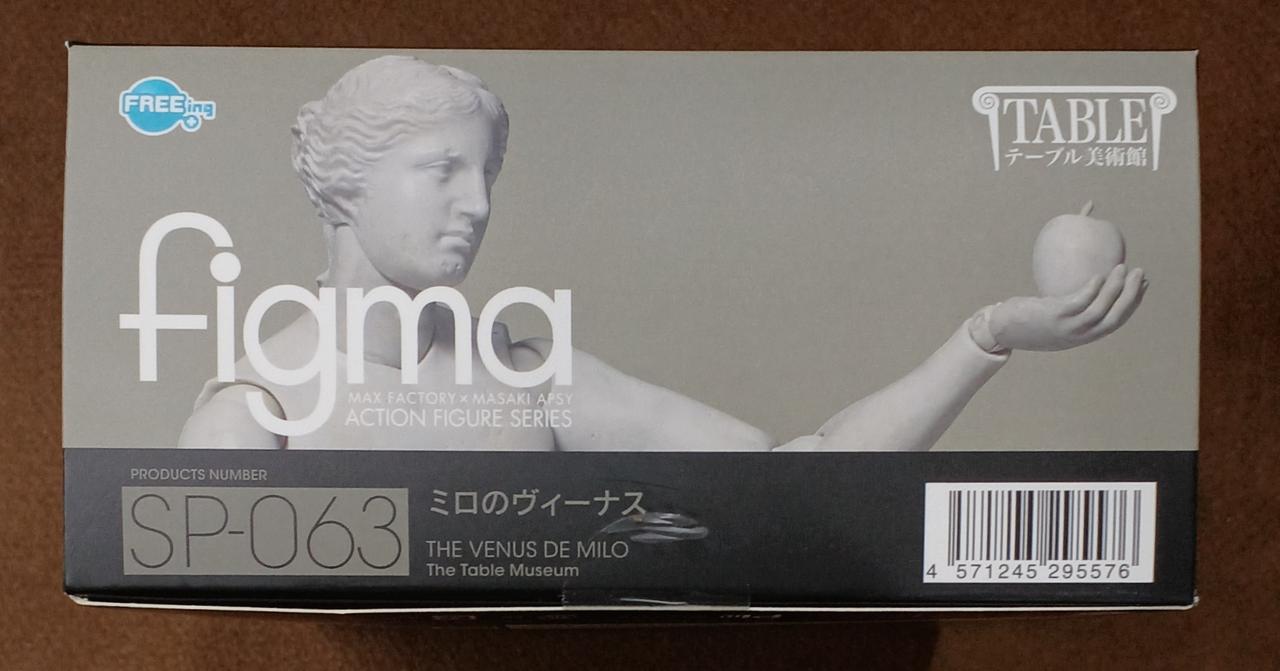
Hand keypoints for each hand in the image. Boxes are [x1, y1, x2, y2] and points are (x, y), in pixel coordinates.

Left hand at [988, 264, 1147, 351]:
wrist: (1004, 330)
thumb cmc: (1030, 320)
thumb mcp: (1058, 316)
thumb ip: (1074, 305)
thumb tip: (1086, 279)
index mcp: (1084, 335)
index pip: (1117, 321)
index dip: (1133, 302)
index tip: (1144, 284)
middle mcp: (1080, 335)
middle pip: (1115, 316)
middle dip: (1131, 294)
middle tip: (1140, 272)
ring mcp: (1068, 328)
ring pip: (1100, 309)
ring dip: (1115, 288)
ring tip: (1122, 267)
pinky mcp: (1054, 317)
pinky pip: (1079, 303)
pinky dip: (1092, 290)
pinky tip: (1098, 275)